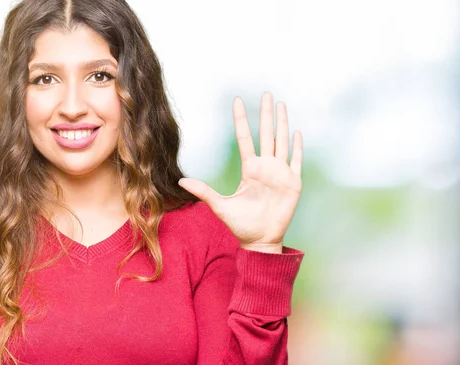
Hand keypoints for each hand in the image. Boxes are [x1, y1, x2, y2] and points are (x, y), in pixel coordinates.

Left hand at [178, 92, 302, 253]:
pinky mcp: (293, 183)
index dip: (241, 120)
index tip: (237, 102)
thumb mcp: (220, 206)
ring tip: (281, 105)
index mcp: (249, 169)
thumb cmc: (241, 224)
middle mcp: (265, 167)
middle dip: (266, 114)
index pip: (245, 138)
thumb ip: (203, 192)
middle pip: (266, 134)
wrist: (260, 240)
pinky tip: (297, 132)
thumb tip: (180, 182)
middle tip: (266, 94)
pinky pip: (296, 161)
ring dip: (282, 123)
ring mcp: (280, 173)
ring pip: (282, 142)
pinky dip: (297, 147)